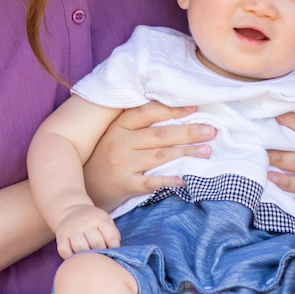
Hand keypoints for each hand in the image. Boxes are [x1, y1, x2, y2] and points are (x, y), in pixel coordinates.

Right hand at [53, 204, 119, 258]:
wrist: (71, 210)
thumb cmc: (93, 221)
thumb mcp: (105, 221)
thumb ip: (113, 234)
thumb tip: (118, 252)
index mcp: (99, 219)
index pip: (110, 235)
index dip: (115, 247)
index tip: (114, 253)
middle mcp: (85, 223)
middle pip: (96, 242)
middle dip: (102, 253)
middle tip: (103, 258)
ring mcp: (72, 230)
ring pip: (80, 247)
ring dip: (87, 256)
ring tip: (91, 260)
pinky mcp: (61, 237)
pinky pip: (64, 250)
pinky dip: (70, 258)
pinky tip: (76, 259)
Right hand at [84, 101, 211, 209]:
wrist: (82, 186)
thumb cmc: (104, 157)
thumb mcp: (115, 135)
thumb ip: (137, 125)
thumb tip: (173, 113)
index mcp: (119, 127)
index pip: (147, 113)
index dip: (171, 109)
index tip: (195, 107)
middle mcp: (120, 142)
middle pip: (160, 135)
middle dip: (188, 132)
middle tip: (211, 131)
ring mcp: (121, 164)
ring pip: (159, 156)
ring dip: (185, 153)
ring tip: (207, 151)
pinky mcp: (123, 184)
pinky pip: (149, 182)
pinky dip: (168, 180)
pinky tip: (185, 180)